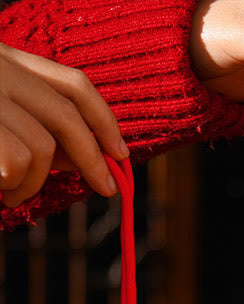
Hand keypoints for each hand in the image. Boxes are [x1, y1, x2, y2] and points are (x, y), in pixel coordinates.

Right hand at [0, 44, 128, 207]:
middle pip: (65, 115)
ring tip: (10, 193)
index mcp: (2, 59)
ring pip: (40, 149)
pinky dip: (13, 187)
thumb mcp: (1, 121)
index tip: (122, 152)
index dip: (104, 119)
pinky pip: (14, 164)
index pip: (72, 84)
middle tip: (106, 188)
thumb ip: (37, 130)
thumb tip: (86, 158)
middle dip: (93, 157)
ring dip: (34, 183)